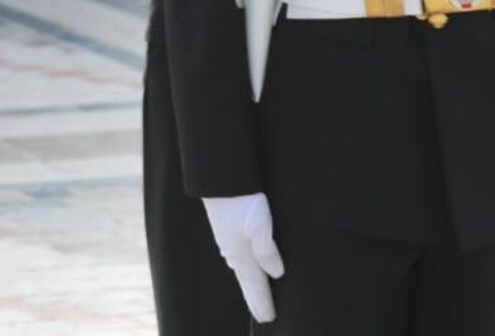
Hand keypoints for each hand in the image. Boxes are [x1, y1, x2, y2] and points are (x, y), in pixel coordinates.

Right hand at [202, 194, 283, 322]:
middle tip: (263, 316)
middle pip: (247, 282)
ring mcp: (229, 241)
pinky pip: (239, 258)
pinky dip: (246, 270)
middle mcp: (233, 252)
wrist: (218, 176)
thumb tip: (276, 273)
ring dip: (251, 286)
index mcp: (241, 254)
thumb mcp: (259, 223)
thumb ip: (267, 250)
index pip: (256, 285)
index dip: (263, 302)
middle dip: (256, 299)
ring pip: (243, 271)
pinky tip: (247, 265)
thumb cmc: (240, 199)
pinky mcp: (228, 230)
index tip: (269, 319)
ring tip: (257, 297)